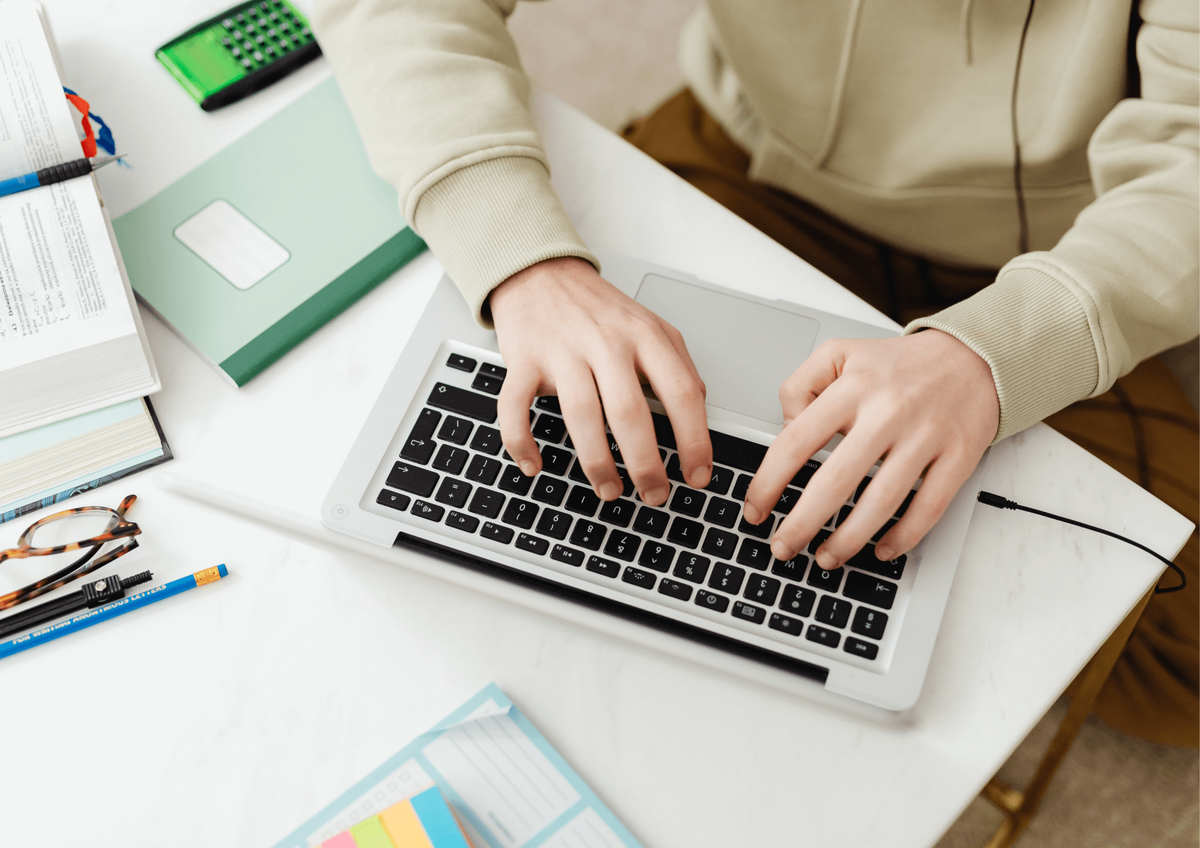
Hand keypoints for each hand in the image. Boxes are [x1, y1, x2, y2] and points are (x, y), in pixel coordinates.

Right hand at [489, 257, 711, 504]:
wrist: (541, 273)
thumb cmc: (597, 308)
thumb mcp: (650, 325)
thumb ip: (677, 364)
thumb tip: (699, 410)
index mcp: (644, 336)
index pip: (681, 393)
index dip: (695, 441)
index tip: (698, 475)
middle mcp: (605, 342)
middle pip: (630, 412)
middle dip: (646, 464)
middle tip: (654, 494)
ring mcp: (562, 352)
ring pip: (581, 415)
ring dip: (597, 463)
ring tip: (610, 490)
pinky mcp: (522, 361)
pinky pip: (516, 408)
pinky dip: (521, 442)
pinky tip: (535, 466)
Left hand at [743, 330, 997, 568]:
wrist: (973, 355)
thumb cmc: (899, 365)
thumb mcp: (839, 354)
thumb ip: (800, 385)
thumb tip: (785, 428)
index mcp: (852, 388)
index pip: (796, 442)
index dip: (768, 483)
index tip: (755, 510)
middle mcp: (887, 412)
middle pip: (834, 482)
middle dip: (801, 524)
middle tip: (783, 547)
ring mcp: (925, 436)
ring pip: (881, 502)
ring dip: (848, 539)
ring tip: (825, 558)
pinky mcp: (959, 456)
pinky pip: (929, 507)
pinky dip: (903, 536)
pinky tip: (881, 549)